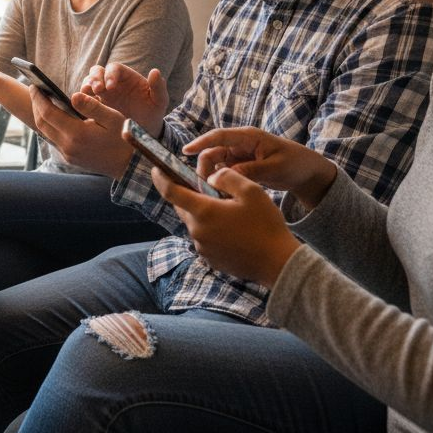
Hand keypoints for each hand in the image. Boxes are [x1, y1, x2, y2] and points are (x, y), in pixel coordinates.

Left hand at [30, 87, 133, 176]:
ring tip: (41, 100)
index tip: (34, 85)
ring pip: (45, 132)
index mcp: (77, 134)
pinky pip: (53, 139)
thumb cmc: (123, 138)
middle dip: (36, 104)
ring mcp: (68, 154)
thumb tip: (74, 95)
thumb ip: (92, 106)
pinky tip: (53, 116)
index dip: (39, 98)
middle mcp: (68, 146)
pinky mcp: (70, 158)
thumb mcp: (112, 118)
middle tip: (35, 90)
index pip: (48, 113)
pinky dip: (49, 125)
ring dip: (40, 115)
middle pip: (42, 123)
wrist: (128, 165)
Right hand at [80, 62, 168, 134]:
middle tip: (96, 90)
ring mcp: (102, 93)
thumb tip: (155, 71)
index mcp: (126, 76)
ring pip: (88, 83)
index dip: (110, 74)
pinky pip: (84, 99)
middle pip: (97, 72)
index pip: (114, 68)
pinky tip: (83, 108)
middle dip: (94, 78)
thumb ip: (159, 87)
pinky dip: (82, 100)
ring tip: (87, 96)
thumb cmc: (153, 112)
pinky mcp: (95, 105)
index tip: (111, 87)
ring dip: (86, 87)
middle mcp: (111, 82)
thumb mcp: (159, 101)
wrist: (144, 130)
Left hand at [153, 166, 299, 286]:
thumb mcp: (250, 191)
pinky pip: (203, 237)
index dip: (161, 178)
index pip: (171, 192)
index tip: (156, 169)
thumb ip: (226, 177)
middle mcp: (197, 231)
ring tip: (222, 206)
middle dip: (185, 195)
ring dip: (201, 213)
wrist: (277, 263)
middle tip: (198, 185)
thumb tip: (210, 177)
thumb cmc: (266, 225)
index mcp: (204, 212)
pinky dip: (210, 228)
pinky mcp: (210, 258)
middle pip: (182, 208)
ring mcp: (203, 247)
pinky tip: (229, 227)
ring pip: (194, 222)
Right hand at [182, 127, 336, 210]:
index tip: (185, 151)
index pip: (219, 136)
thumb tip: (227, 175)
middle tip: (204, 187)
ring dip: (211, 177)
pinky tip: (220, 195)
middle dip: (205, 168)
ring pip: (216, 165)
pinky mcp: (241, 167)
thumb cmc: (295, 164)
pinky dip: (220, 183)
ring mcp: (240, 156)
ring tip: (212, 194)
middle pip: (212, 152)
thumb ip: (251, 170)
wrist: (307, 173)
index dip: (200, 143)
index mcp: (249, 137)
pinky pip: (224, 173)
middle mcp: (240, 144)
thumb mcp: (275, 168)